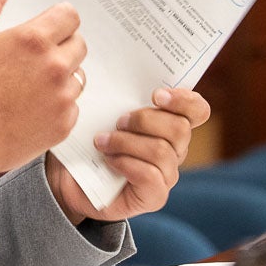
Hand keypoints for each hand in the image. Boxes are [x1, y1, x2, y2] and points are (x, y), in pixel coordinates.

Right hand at [0, 0, 87, 192]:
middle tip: (32, 58)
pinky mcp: (63, 126)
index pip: (70, 15)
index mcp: (33, 39)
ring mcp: (62, 98)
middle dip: (61, 45)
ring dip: (61, 76)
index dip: (57, 19)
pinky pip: (72, 106)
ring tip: (29, 85)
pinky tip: (31, 108)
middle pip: (79, 44)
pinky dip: (57, 105)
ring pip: (78, 76)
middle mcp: (55, 67)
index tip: (44, 28)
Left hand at [46, 87, 211, 222]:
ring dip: (127, 142)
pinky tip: (109, 161)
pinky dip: (126, 164)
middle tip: (118, 121)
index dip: (184, 100)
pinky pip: (150, 176)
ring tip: (101, 142)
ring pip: (162, 152)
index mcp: (169, 124)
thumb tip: (116, 69)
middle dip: (145, 120)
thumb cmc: (86, 139)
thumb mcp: (101, 110)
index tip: (156, 94)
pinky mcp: (154, 196)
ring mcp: (166, 175)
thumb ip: (117, 94)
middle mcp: (175, 149)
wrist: (68, 178)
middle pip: (180, 129)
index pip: (197, 110)